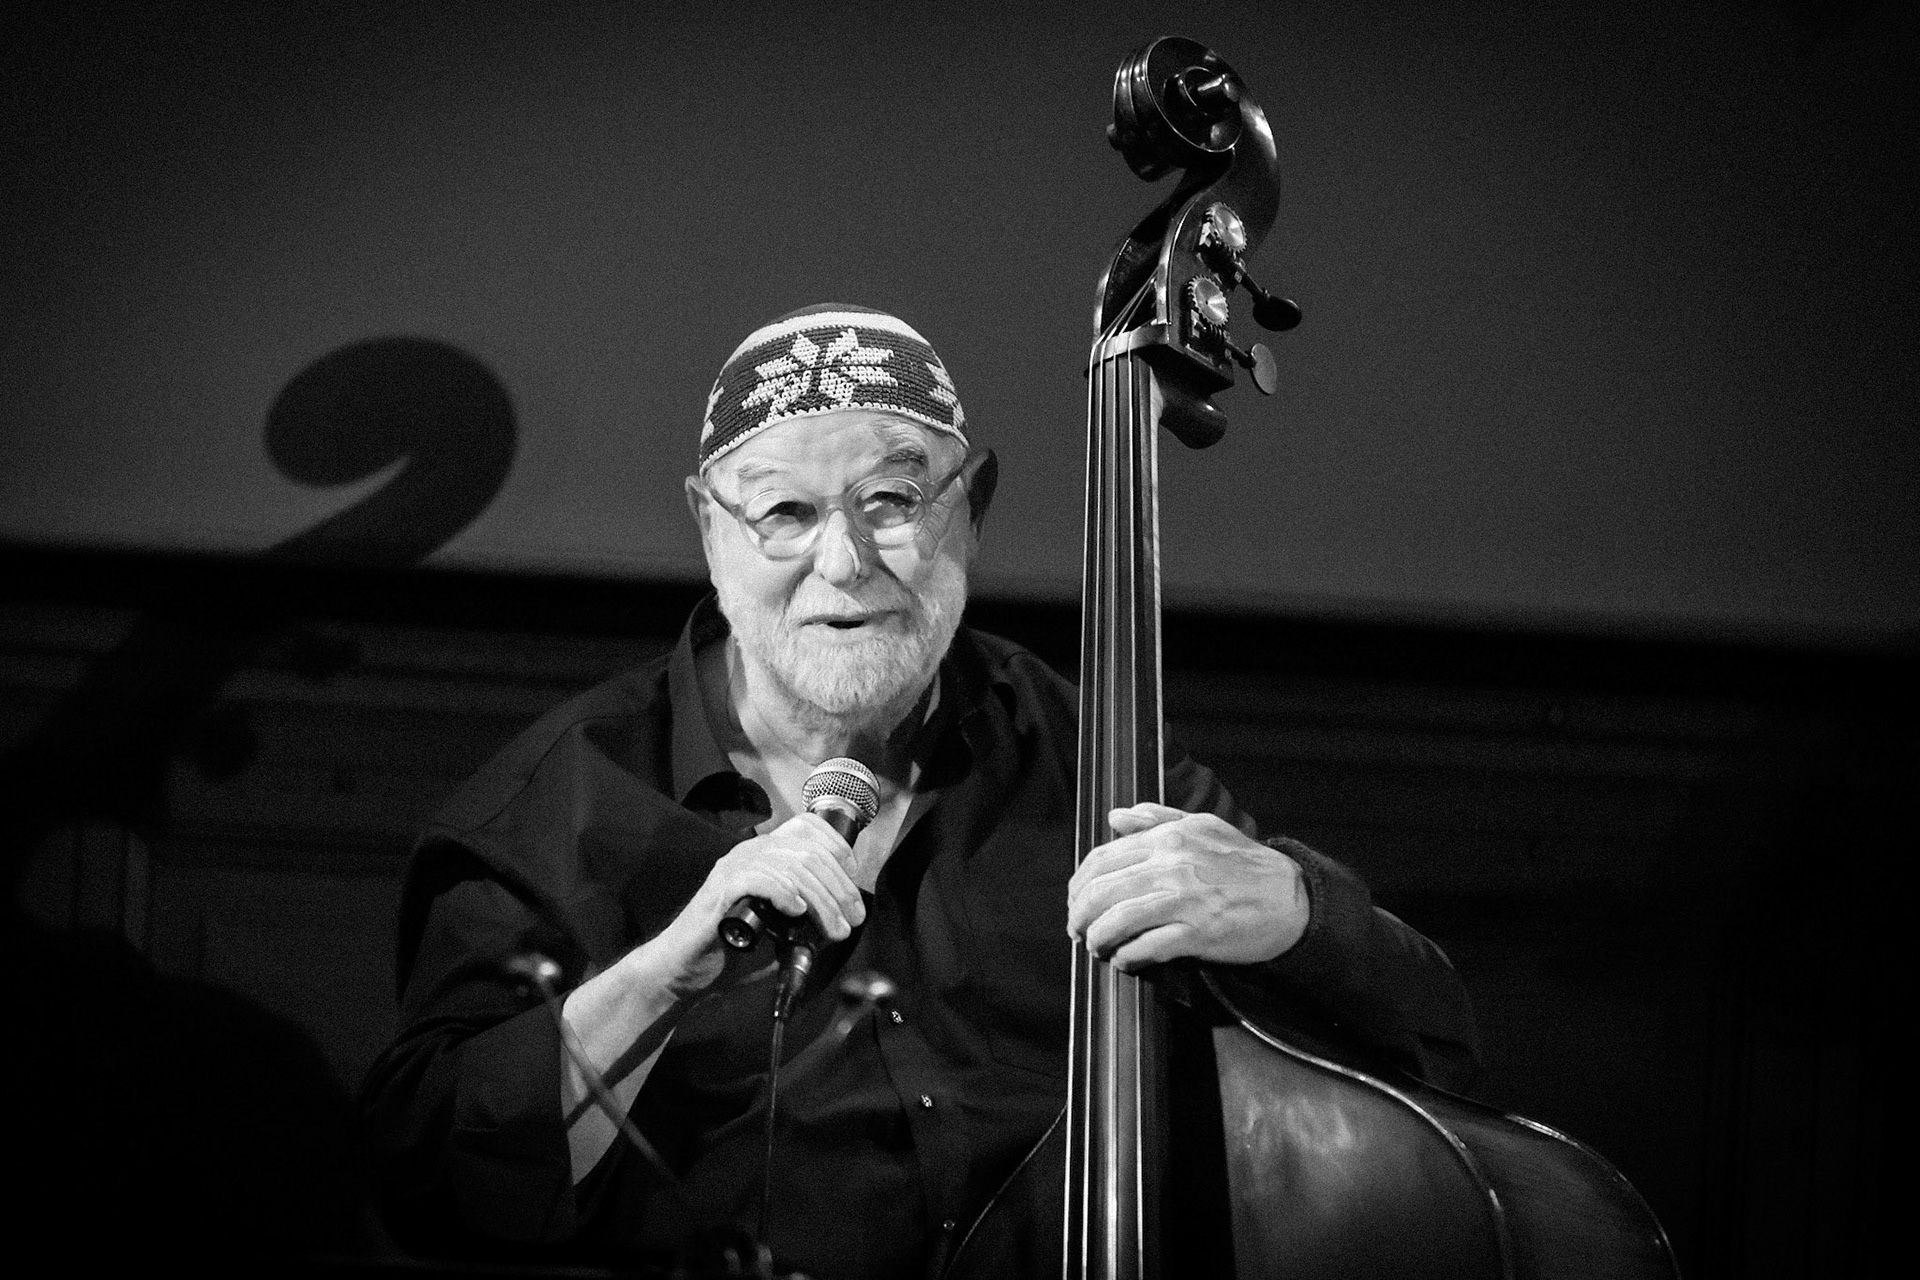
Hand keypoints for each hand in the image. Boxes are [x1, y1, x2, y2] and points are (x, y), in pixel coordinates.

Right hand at [648, 812, 866, 996]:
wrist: (684, 971)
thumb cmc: (732, 951)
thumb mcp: (779, 927)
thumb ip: (806, 915)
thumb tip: (844, 916)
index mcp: (763, 853)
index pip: (808, 828)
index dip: (839, 848)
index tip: (854, 880)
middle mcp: (749, 852)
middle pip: (807, 853)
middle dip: (839, 887)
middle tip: (853, 919)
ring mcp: (732, 869)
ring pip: (790, 867)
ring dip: (821, 899)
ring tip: (834, 928)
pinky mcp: (720, 891)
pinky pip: (758, 879)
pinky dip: (783, 893)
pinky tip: (797, 911)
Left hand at [1066, 803, 1307, 971]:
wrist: (1292, 898)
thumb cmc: (1245, 864)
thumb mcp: (1203, 827)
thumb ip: (1157, 820)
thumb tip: (1117, 817)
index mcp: (1168, 839)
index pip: (1102, 859)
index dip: (1079, 885)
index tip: (1075, 901)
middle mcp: (1171, 866)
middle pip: (1101, 892)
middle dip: (1079, 916)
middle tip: (1078, 930)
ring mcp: (1184, 901)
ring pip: (1117, 921)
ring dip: (1097, 939)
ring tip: (1096, 948)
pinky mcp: (1198, 934)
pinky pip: (1146, 948)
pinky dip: (1127, 957)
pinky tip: (1124, 961)